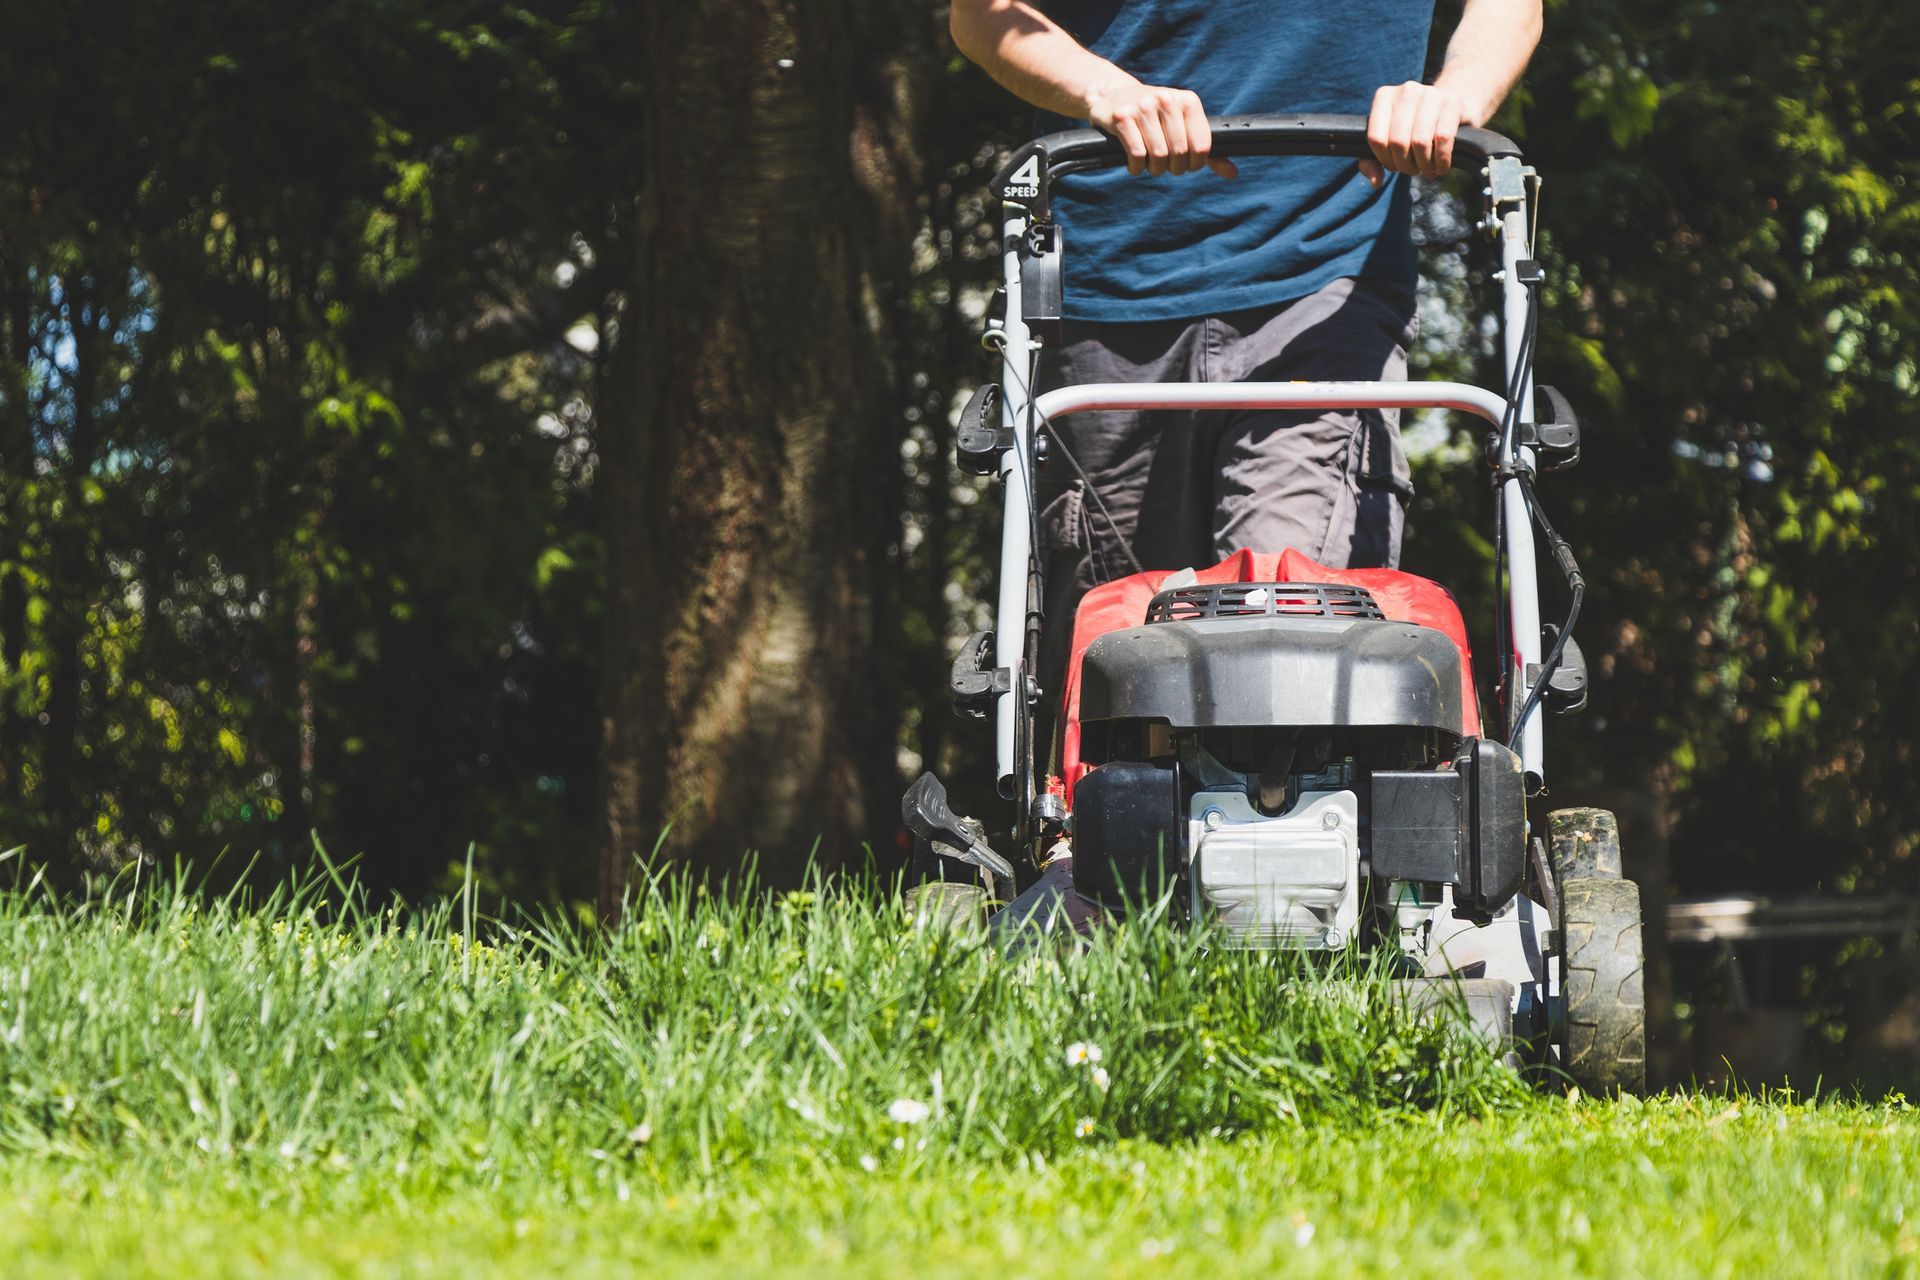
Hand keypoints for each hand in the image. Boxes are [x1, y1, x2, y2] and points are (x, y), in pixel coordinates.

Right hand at [1084, 76, 1238, 178]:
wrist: (1113, 95)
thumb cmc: (1154, 118)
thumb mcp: (1182, 126)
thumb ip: (1206, 151)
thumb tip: (1233, 174)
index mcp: (1188, 101)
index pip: (1201, 145)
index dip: (1194, 164)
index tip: (1186, 165)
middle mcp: (1167, 99)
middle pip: (1179, 153)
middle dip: (1173, 168)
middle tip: (1165, 167)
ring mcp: (1144, 106)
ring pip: (1158, 155)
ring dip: (1154, 169)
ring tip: (1149, 165)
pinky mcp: (1122, 116)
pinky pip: (1136, 154)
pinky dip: (1136, 168)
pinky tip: (1134, 165)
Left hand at [1360, 81, 1472, 186]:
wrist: (1450, 108)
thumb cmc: (1413, 129)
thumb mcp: (1388, 142)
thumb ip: (1371, 162)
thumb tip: (1376, 181)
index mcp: (1384, 96)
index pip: (1376, 137)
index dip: (1384, 159)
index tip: (1393, 165)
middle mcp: (1406, 91)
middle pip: (1398, 141)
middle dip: (1405, 165)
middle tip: (1412, 170)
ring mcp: (1431, 93)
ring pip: (1420, 141)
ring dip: (1424, 165)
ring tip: (1427, 169)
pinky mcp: (1453, 102)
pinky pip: (1443, 138)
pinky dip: (1441, 160)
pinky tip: (1441, 166)